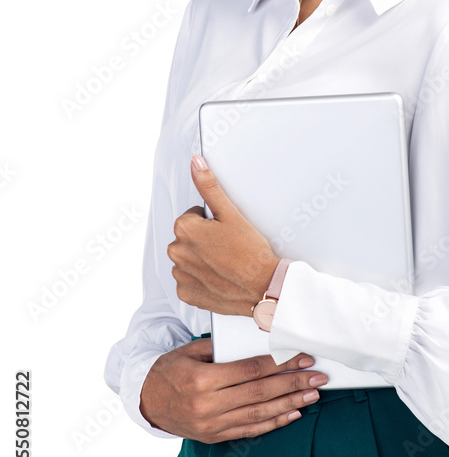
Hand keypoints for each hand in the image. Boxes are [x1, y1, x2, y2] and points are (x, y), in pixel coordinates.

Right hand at [139, 339, 328, 441]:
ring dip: (290, 404)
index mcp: (201, 380)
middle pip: (260, 393)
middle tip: (318, 376)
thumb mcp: (189, 351)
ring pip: (259, 413)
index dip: (280, 363)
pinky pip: (250, 430)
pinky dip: (273, 422)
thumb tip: (258, 339)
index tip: (302, 357)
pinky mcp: (215, 436)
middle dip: (293, 383)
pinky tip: (293, 414)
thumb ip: (221, 348)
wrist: (146, 402)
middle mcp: (208, 405)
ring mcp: (212, 425)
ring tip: (312, 394)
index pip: (251, 370)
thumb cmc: (169, 370)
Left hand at [167, 154, 279, 315]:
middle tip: (228, 247)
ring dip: (201, 259)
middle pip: (188, 238)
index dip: (211, 222)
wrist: (263, 287)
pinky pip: (189, 280)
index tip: (225, 232)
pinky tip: (219, 277)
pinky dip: (201, 278)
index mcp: (184, 229)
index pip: (192, 217)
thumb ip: (209, 186)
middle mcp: (177, 252)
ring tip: (225, 262)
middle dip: (203, 240)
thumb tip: (196, 163)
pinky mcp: (187, 293)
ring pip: (188, 259)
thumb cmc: (250, 251)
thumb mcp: (231, 213)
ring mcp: (181, 275)